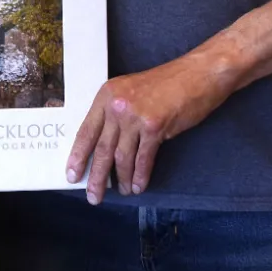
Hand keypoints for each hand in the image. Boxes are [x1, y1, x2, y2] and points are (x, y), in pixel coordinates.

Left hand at [65, 52, 239, 203]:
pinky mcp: (155, 127)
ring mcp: (136, 116)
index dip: (78, 156)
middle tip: (93, 196)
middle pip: (102, 149)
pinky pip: (143, 159)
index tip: (72, 175)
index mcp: (106, 95)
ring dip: (122, 179)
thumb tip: (106, 144)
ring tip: (123, 191)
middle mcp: (117, 105)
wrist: (199, 74)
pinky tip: (139, 185)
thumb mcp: (133, 91)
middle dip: (96, 177)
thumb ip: (117, 113)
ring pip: (122, 157)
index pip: (86, 132)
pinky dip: (140, 176)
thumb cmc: (169, 83)